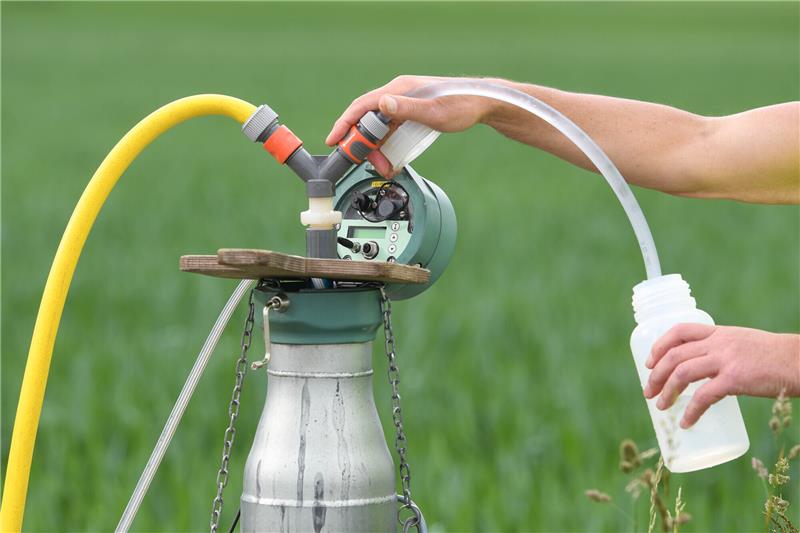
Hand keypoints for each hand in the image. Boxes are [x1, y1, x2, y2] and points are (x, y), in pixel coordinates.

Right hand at [325, 75, 497, 176]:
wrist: (481, 103)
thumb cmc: (461, 105)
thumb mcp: (433, 111)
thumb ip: (407, 108)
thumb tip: (382, 103)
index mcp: (398, 90)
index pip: (362, 106)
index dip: (344, 123)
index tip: (334, 140)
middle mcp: (397, 95)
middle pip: (367, 120)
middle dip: (362, 144)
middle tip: (365, 164)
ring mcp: (402, 105)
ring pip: (377, 128)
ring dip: (376, 149)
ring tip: (384, 167)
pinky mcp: (409, 114)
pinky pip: (389, 131)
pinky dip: (386, 146)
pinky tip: (390, 160)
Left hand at [642, 325, 799, 428]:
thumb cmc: (775, 357)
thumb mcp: (743, 344)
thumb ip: (723, 352)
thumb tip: (706, 372)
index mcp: (719, 333)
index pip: (679, 331)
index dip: (659, 346)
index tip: (648, 363)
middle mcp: (718, 343)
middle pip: (674, 355)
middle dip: (656, 374)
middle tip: (648, 392)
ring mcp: (726, 359)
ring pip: (682, 373)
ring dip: (667, 392)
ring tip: (661, 407)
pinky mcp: (735, 379)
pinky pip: (704, 396)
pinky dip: (691, 411)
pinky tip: (686, 422)